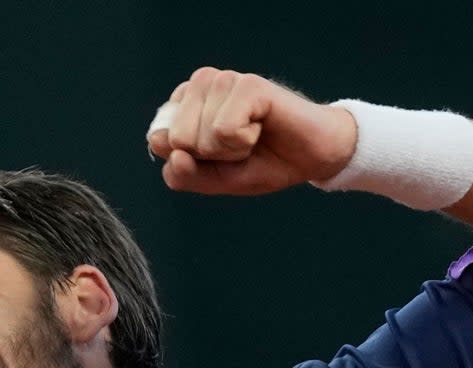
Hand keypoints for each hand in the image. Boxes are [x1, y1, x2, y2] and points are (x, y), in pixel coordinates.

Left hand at [146, 67, 356, 195]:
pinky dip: (244, 142)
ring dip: (231, 150)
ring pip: (200, 136)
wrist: (312, 158)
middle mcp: (201, 85)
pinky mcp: (248, 84)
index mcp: (185, 104)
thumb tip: (172, 154)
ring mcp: (224, 80)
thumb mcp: (216, 180)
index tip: (220, 154)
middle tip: (240, 146)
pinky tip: (262, 128)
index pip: (160, 142)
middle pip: (177, 140)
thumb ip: (185, 175)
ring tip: (253, 136)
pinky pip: (224, 130)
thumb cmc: (264, 162)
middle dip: (211, 156)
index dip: (193, 162)